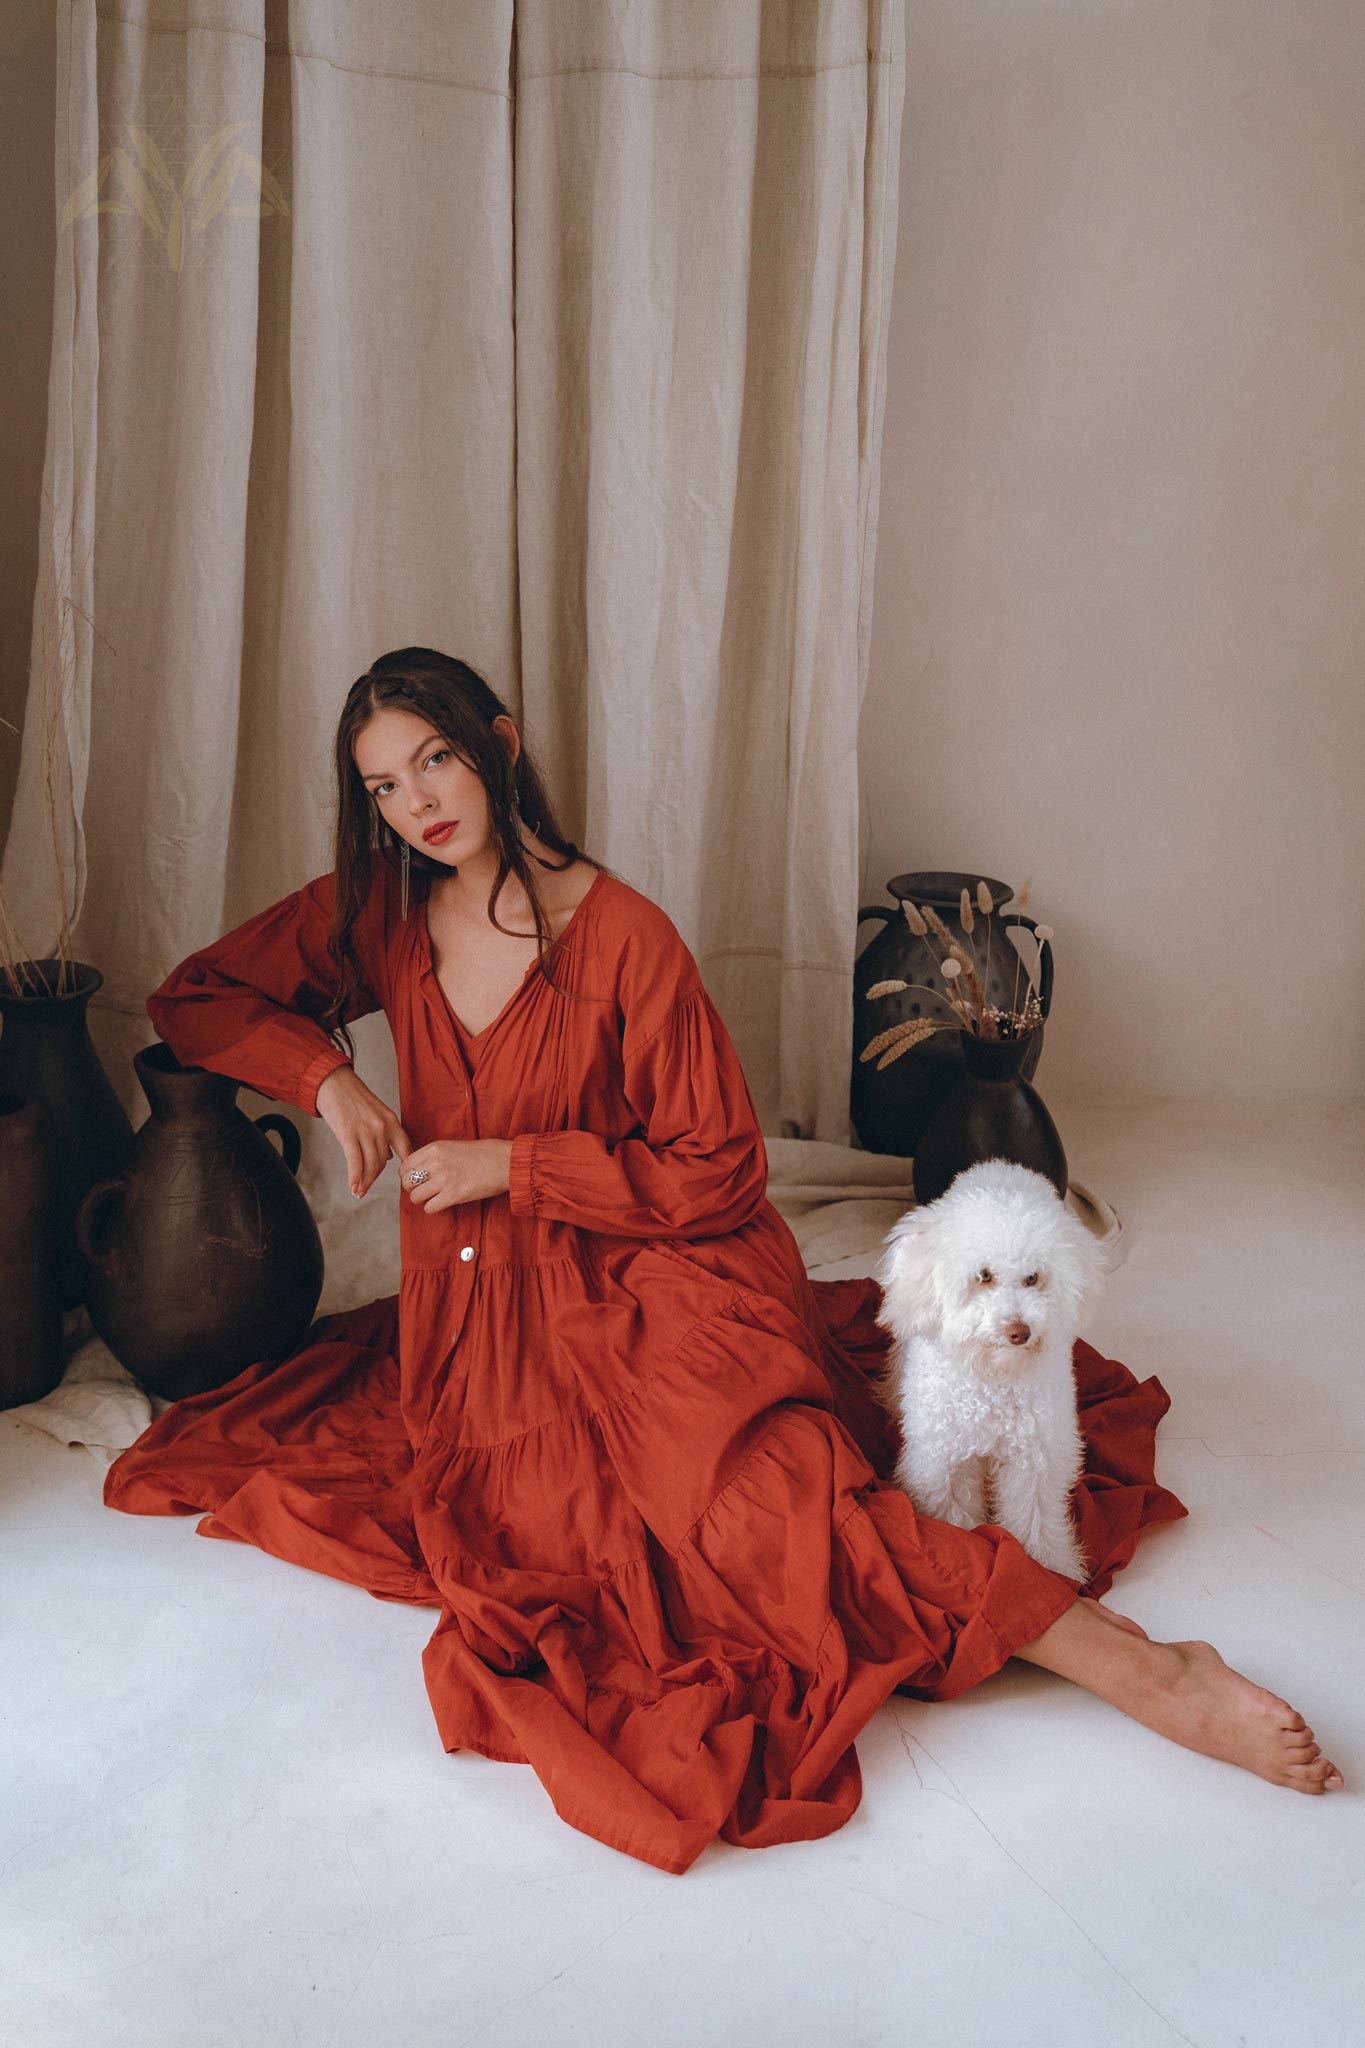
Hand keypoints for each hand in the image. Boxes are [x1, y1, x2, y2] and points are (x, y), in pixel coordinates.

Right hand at [315, 1064, 410, 1196]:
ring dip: (364, 1181)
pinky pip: (355, 1161)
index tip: (404, 1181)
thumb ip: (384, 1134)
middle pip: (383, 1162)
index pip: (406, 1150)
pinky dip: (355, 1177)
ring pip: (370, 1164)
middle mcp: (382, 1127)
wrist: (332, 1081)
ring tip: (359, 1191)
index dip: (407, 1169)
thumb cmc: (352, 1097)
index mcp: (392, 1121)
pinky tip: (353, 1187)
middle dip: (375, 1177)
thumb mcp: (376, 1113)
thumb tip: (386, 1157)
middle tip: (368, 1186)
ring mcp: (366, 1131)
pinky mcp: (348, 1134)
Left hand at [399, 1138, 512, 1213]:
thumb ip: (433, 1156)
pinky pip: (429, 1208)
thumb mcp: (452, 1147)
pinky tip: (443, 1203)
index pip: (404, 1166)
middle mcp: (436, 1162)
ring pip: (415, 1197)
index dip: (407, 1176)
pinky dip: (433, 1208)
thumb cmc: (483, 1154)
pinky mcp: (453, 1195)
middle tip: (424, 1191)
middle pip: (406, 1182)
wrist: (505, 1162)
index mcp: (434, 1148)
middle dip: (413, 1189)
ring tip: (434, 1198)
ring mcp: (444, 1179)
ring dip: (423, 1200)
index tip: (416, 1180)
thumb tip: (415, 1171)